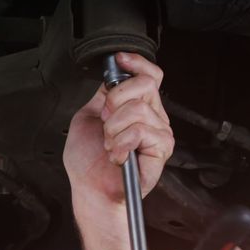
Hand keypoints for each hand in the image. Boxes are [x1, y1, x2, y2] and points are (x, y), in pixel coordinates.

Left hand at [63, 52, 172, 203]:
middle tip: (105, 124)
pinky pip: (141, 130)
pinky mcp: (162, 148)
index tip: (119, 60)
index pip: (149, 75)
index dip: (137, 63)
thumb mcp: (88, 117)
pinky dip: (121, 143)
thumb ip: (102, 95)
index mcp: (135, 107)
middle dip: (115, 101)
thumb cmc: (88, 162)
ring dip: (113, 129)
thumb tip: (113, 76)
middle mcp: (151, 117)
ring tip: (109, 145)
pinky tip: (117, 155)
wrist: (90, 189)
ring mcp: (159, 132)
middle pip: (144, 85)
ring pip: (138, 109)